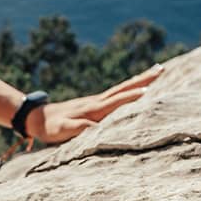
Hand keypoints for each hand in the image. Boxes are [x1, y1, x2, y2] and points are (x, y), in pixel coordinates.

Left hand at [26, 63, 164, 143]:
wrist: (37, 117)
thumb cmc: (51, 128)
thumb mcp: (63, 131)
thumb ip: (79, 129)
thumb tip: (98, 128)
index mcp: (93, 109)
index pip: (116, 101)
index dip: (131, 98)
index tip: (148, 92)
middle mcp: (98, 101)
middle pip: (124, 88)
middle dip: (144, 80)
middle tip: (162, 69)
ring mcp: (97, 101)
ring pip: (123, 88)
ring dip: (141, 80)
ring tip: (158, 70)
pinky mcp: (95, 104)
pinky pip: (118, 93)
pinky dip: (131, 87)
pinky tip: (137, 87)